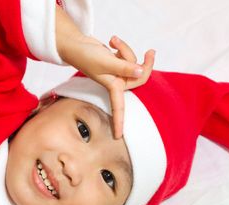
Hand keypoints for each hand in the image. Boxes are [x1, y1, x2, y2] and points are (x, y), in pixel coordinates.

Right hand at [55, 6, 154, 137]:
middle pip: (140, 77)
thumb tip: (141, 70)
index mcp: (112, 86)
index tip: (118, 136)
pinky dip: (121, 46)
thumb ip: (125, 66)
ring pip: (133, 62)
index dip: (118, 123)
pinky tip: (112, 43)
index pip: (119, 108)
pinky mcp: (117, 62)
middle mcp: (116, 81)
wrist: (77, 44)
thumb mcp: (106, 61)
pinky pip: (127, 54)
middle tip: (151, 51)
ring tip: (113, 43)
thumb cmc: (86, 56)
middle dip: (145, 63)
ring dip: (125, 49)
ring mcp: (117, 72)